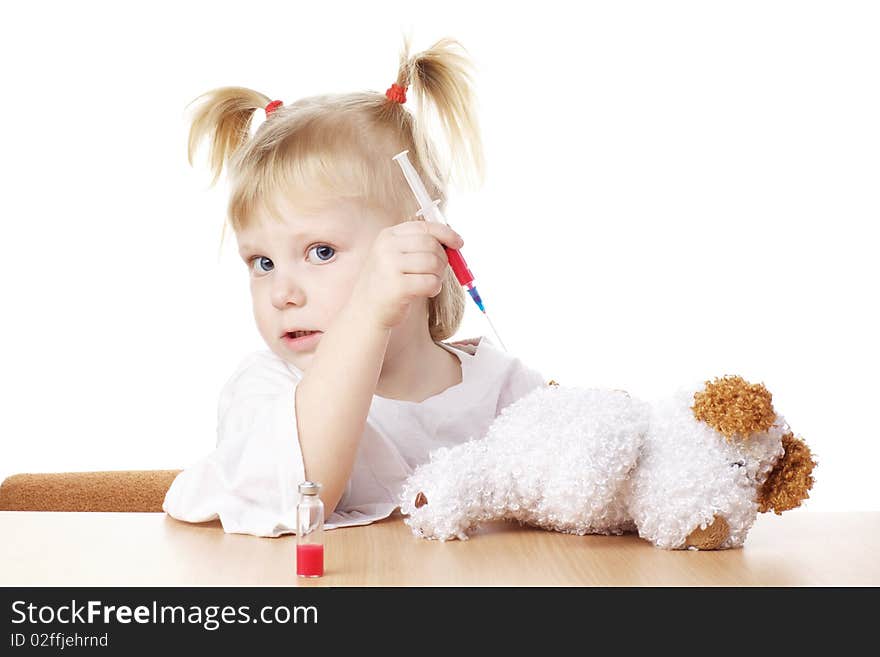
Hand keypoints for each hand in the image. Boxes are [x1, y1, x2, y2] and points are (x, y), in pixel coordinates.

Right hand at [348, 220, 463, 329]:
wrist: (366, 311)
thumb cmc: (388, 284)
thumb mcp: (397, 257)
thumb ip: (421, 245)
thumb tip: (454, 240)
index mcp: (388, 236)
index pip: (425, 227)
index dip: (446, 234)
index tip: (459, 243)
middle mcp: (387, 247)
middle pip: (432, 245)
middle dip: (443, 259)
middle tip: (440, 272)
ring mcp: (390, 266)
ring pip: (434, 263)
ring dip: (439, 275)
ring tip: (430, 283)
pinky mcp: (397, 287)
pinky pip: (431, 282)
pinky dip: (434, 288)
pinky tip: (425, 292)